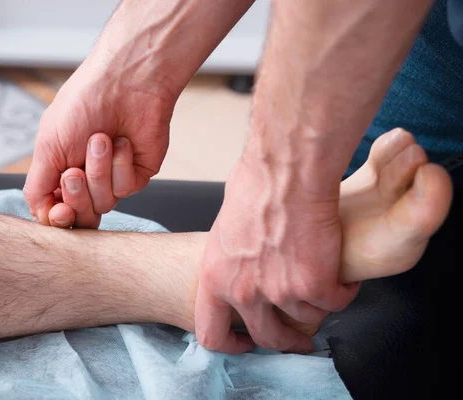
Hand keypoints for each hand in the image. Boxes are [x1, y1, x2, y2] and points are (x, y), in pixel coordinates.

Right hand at [23, 58, 175, 227]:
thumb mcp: (47, 146)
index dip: (59, 219)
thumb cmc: (83, 105)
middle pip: (82, 216)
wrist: (125, 83)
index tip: (60, 212)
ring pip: (104, 203)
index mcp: (59, 172)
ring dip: (99, 171)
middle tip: (75, 171)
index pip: (57, 213)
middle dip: (78, 196)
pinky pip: (125, 188)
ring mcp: (113, 178)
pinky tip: (121, 141)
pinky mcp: (137, 174)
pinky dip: (120, 164)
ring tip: (100, 140)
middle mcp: (87, 179)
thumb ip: (38, 187)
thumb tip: (38, 216)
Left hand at [194, 154, 359, 353]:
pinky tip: (342, 275)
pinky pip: (336, 302)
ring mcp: (280, 292)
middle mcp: (244, 292)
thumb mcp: (226, 230)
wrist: (287, 171)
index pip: (211, 333)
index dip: (230, 345)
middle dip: (286, 341)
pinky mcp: (315, 285)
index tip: (245, 342)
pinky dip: (343, 291)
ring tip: (325, 284)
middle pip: (267, 337)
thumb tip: (243, 263)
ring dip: (318, 305)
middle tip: (299, 338)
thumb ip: (232, 259)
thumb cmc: (256, 185)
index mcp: (215, 278)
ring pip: (307, 319)